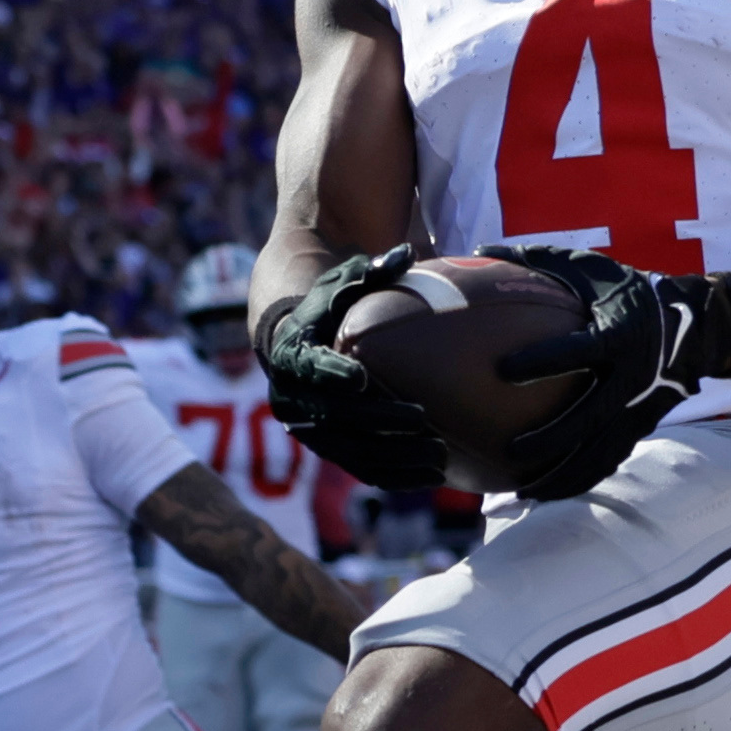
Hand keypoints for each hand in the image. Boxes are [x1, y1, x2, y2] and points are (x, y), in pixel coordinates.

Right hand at [261, 247, 449, 489]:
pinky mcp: (328, 448)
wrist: (291, 343)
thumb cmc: (327, 307)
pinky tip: (433, 478)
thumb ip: (372, 271)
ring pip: (352, 452)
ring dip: (395, 459)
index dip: (333, 374)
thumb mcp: (343, 284)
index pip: (311, 367)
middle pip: (338, 417)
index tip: (361, 378)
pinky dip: (396, 477)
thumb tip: (407, 251)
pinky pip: (361, 469)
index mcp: (296, 355)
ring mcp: (311, 428)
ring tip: (439, 459)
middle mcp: (296, 397)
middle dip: (382, 423)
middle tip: (424, 422)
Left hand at [488, 248, 730, 500]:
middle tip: (510, 450)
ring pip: (599, 452)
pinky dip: (578, 479)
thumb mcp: (590, 269)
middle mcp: (630, 377)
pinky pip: (607, 461)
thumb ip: (538, 262)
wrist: (695, 328)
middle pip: (588, 418)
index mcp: (617, 336)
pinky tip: (545, 494)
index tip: (503, 370)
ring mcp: (638, 409)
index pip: (576, 351)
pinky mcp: (639, 428)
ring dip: (563, 474)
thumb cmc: (628, 292)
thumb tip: (480, 254)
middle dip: (551, 439)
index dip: (541, 361)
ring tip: (523, 490)